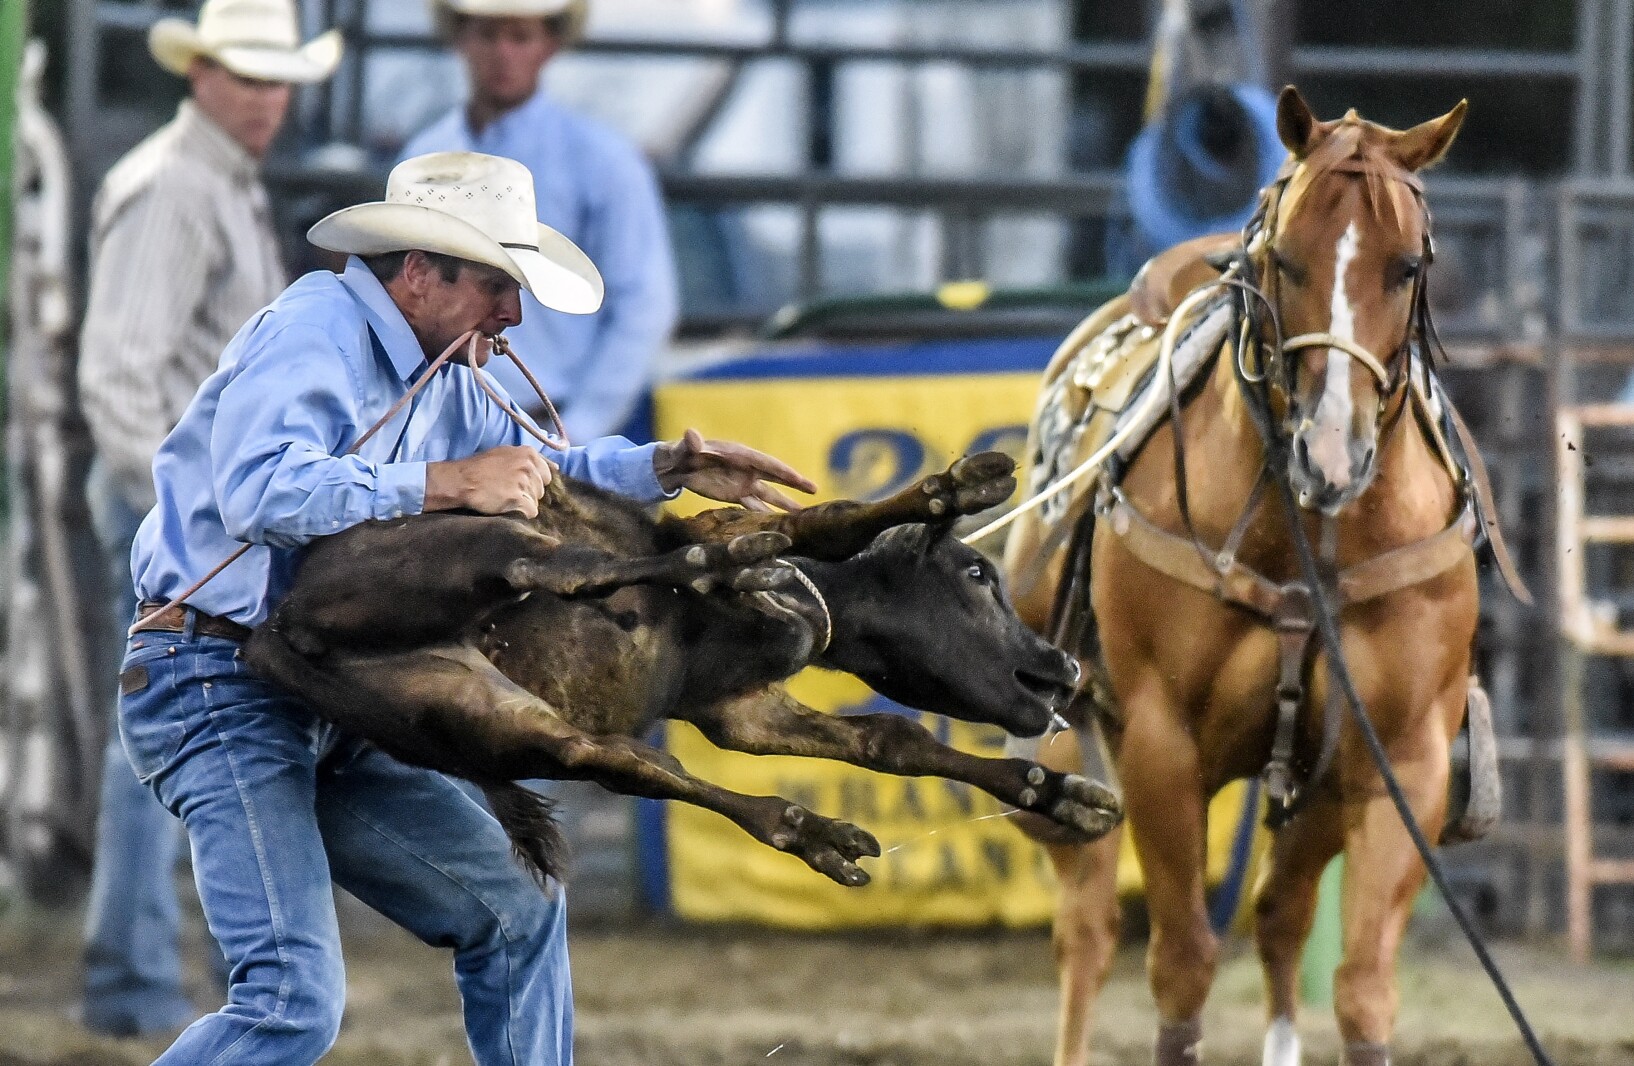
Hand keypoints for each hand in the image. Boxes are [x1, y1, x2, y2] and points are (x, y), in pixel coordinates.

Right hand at [426, 446, 554, 517]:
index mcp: (529, 454)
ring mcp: (524, 482)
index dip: (534, 482)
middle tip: (508, 491)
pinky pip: (530, 511)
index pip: (547, 474)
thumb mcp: (506, 454)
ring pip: (536, 501)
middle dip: (528, 493)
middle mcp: (529, 466)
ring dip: (523, 503)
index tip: (519, 484)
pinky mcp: (517, 498)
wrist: (461, 480)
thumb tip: (556, 468)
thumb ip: (530, 460)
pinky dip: (520, 513)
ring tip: (504, 498)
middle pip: (541, 489)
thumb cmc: (480, 467)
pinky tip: (506, 506)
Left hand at [652, 429, 816, 511]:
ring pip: (769, 496)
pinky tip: (778, 526)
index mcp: (740, 455)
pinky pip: (754, 507)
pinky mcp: (736, 495)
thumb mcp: (685, 447)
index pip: (767, 464)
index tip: (801, 480)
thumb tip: (691, 435)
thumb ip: (691, 443)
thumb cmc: (682, 452)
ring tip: (802, 515)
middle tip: (815, 490)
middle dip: (795, 484)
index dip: (784, 472)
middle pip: (776, 477)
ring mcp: (743, 483)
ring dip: (784, 505)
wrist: (677, 466)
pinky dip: (766, 516)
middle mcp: (747, 469)